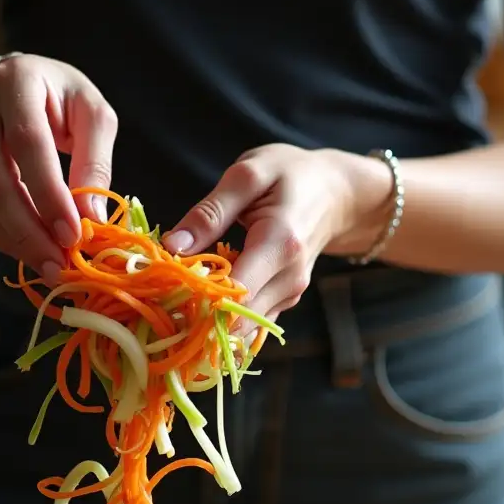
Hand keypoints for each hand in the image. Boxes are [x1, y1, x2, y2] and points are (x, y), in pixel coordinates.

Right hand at [0, 54, 117, 283]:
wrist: (7, 86)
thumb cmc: (59, 101)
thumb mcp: (91, 114)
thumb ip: (96, 162)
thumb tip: (93, 219)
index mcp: (16, 81)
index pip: (27, 143)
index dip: (49, 193)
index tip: (73, 234)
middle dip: (29, 230)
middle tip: (59, 264)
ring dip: (14, 241)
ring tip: (49, 264)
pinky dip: (0, 238)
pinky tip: (27, 250)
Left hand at [162, 144, 369, 326]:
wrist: (336, 193)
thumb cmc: (291, 175)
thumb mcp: (248, 175)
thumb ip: (209, 213)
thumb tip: (172, 248)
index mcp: (279, 243)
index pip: (236, 294)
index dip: (198, 300)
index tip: (168, 289)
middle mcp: (289, 278)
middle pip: (237, 320)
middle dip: (199, 315)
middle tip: (166, 296)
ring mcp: (290, 294)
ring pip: (242, 328)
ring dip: (209, 319)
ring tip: (183, 295)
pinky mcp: (284, 302)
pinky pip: (250, 323)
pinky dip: (225, 318)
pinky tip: (205, 299)